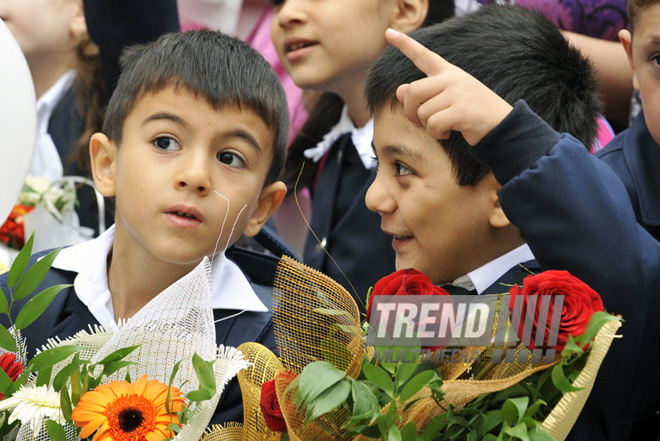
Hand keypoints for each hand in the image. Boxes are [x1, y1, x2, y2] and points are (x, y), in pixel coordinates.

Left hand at [385, 28, 513, 145]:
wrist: (502, 124)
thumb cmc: (471, 112)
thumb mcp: (447, 99)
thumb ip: (424, 95)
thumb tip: (399, 90)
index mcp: (448, 72)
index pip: (423, 56)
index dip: (405, 45)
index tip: (389, 33)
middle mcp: (452, 78)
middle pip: (413, 91)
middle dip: (410, 111)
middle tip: (419, 123)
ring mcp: (457, 92)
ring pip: (423, 112)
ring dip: (428, 127)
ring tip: (443, 128)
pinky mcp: (461, 110)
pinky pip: (433, 124)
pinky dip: (437, 133)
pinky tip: (448, 132)